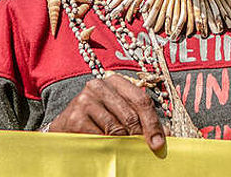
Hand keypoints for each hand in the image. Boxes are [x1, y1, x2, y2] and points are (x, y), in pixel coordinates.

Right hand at [47, 74, 164, 152]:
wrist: (63, 126)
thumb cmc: (98, 119)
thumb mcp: (120, 113)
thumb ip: (142, 119)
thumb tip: (167, 134)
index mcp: (116, 81)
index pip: (141, 100)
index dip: (153, 123)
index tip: (159, 142)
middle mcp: (99, 86)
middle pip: (130, 115)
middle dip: (141, 135)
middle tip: (146, 150)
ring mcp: (85, 100)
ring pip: (116, 128)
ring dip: (123, 142)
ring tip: (124, 149)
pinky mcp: (74, 117)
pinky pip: (100, 137)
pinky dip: (107, 145)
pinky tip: (106, 147)